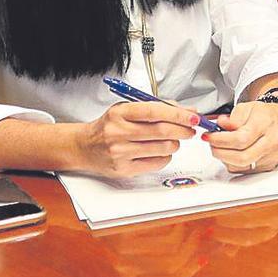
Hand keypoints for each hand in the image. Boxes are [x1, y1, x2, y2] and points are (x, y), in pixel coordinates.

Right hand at [76, 101, 198, 176]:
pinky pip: (156, 163)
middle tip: (191, 129)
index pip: (154, 111)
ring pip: (162, 148)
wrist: (84, 146)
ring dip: (175, 143)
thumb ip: (156, 107)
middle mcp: (118, 132)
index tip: (193, 116)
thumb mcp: (127, 109)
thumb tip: (187, 111)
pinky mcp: (123, 169)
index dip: (177, 114)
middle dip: (183, 130)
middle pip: (161, 131)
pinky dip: (166, 156)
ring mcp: (120, 153)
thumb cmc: (110, 126)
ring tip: (173, 139)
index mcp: (120, 113)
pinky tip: (162, 151)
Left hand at [203, 101, 277, 172]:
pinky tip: (232, 153)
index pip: (241, 139)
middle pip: (242, 157)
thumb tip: (220, 127)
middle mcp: (272, 142)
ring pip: (242, 166)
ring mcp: (272, 156)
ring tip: (221, 147)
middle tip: (212, 144)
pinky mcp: (270, 166)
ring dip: (225, 159)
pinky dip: (234, 163)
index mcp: (266, 125)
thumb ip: (232, 118)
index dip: (220, 140)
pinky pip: (246, 170)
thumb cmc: (265, 114)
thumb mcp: (247, 107)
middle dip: (220, 152)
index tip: (209, 136)